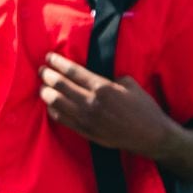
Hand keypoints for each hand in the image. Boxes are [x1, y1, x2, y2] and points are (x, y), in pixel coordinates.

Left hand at [39, 53, 177, 157]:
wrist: (150, 136)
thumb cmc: (144, 108)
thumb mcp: (130, 84)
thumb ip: (110, 78)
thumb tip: (95, 76)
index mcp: (103, 88)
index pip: (73, 72)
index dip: (58, 63)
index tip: (49, 56)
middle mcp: (91, 103)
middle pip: (60, 86)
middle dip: (47, 75)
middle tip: (41, 69)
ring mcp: (86, 119)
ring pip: (56, 103)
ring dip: (46, 92)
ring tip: (43, 86)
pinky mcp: (85, 131)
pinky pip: (61, 119)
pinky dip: (52, 109)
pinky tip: (50, 104)